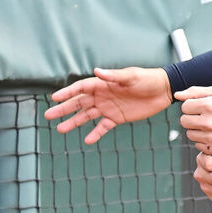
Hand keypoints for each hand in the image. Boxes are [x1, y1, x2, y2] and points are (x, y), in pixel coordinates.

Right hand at [44, 67, 172, 143]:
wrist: (163, 90)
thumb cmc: (147, 79)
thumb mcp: (131, 76)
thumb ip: (114, 76)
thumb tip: (97, 71)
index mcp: (103, 84)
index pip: (81, 88)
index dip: (68, 93)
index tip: (54, 98)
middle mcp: (102, 96)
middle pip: (79, 103)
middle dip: (64, 109)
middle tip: (48, 115)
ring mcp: (109, 107)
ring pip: (87, 116)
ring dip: (74, 122)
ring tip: (60, 130)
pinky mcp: (117, 118)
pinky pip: (103, 127)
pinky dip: (95, 133)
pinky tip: (87, 141)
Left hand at [175, 86, 211, 154]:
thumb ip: (195, 92)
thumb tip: (176, 95)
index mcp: (209, 106)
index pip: (185, 107)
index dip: (193, 106)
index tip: (203, 108)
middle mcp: (209, 122)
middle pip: (184, 121)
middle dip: (192, 119)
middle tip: (205, 118)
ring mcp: (211, 137)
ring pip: (189, 134)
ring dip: (197, 130)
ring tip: (211, 126)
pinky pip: (197, 144)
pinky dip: (204, 141)